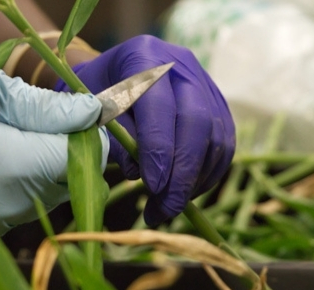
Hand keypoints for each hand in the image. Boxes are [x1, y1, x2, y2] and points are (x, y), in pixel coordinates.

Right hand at [0, 64, 107, 245]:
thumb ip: (43, 106)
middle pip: (66, 183)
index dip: (85, 137)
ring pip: (43, 200)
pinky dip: (11, 191)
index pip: (85, 161)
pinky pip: (13, 213)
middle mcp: (11, 206)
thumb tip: (93, 114)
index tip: (69, 118)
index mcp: (16, 167)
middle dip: (61, 154)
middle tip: (29, 124)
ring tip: (1, 144)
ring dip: (37, 173)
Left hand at [56, 35, 234, 225]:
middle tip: (166, 208)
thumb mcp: (88, 113)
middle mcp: (180, 65)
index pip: (160, 106)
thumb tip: (138, 171)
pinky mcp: (216, 104)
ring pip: (216, 136)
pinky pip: (224, 143)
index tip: (153, 186)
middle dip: (183, 173)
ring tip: (169, 206)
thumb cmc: (91, 97)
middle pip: (197, 122)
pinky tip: (186, 193)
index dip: (159, 149)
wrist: (108, 78)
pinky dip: (208, 174)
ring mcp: (203, 82)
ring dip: (196, 179)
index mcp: (143, 57)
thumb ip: (111, 137)